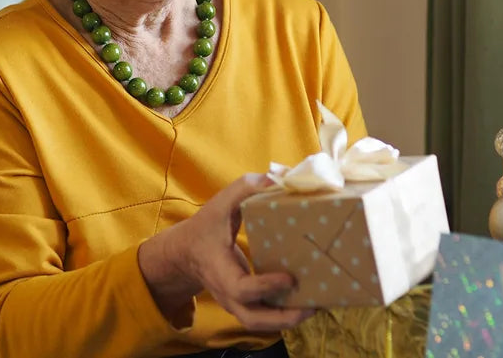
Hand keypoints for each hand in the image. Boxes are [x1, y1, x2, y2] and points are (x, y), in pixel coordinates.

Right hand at [138, 174, 314, 330]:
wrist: (186, 252)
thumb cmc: (205, 227)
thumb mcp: (220, 204)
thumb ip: (245, 188)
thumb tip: (278, 179)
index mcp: (219, 271)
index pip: (242, 289)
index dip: (266, 286)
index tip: (290, 278)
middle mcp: (227, 293)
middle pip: (254, 319)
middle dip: (284, 318)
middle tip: (312, 306)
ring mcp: (234, 302)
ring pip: (260, 323)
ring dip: (288, 320)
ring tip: (316, 307)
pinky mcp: (243, 303)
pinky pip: (264, 315)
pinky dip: (284, 313)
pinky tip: (306, 301)